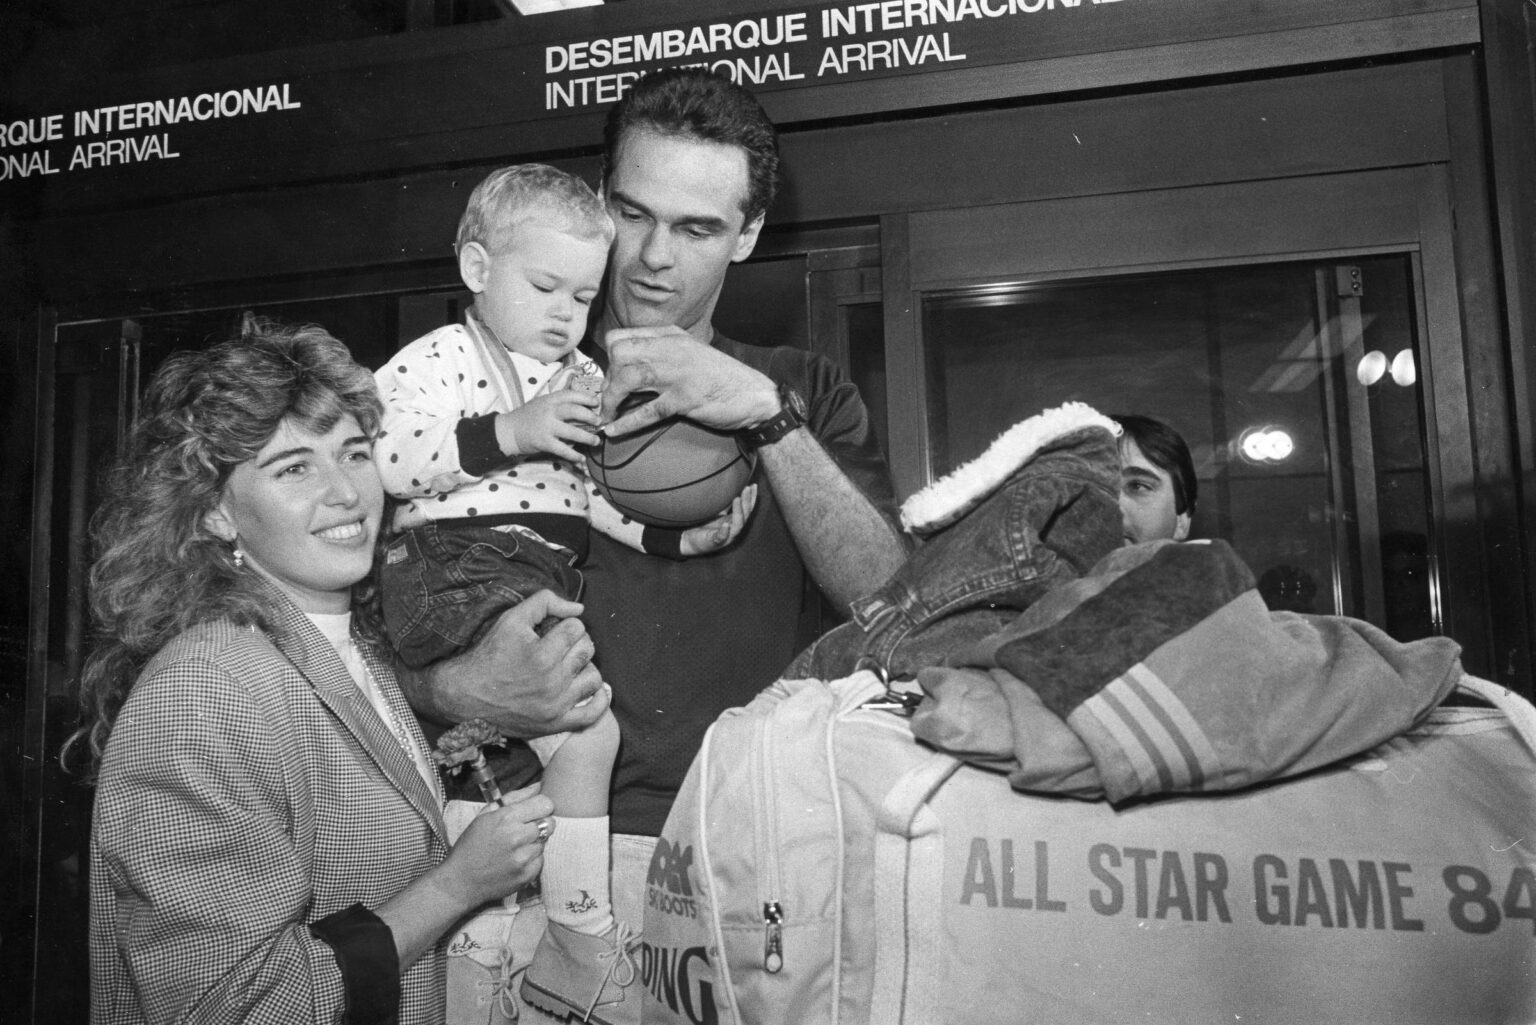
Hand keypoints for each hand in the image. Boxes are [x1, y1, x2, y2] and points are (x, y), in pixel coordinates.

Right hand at [412, 591, 606, 737]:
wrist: (467, 695)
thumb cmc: (490, 654)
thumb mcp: (511, 619)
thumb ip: (545, 602)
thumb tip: (578, 608)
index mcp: (540, 654)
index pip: (577, 628)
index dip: (566, 624)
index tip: (554, 631)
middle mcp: (550, 682)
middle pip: (586, 650)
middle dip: (576, 642)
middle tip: (560, 646)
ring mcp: (555, 706)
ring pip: (593, 677)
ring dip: (584, 667)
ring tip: (568, 666)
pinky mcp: (555, 724)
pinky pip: (592, 714)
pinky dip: (599, 700)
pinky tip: (590, 689)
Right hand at [439, 790, 555, 906]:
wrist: (460, 882)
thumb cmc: (471, 846)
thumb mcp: (485, 815)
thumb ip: (515, 798)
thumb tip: (539, 786)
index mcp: (506, 818)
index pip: (545, 803)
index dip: (540, 806)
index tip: (533, 812)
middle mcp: (517, 837)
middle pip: (550, 822)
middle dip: (540, 824)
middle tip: (523, 831)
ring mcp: (523, 858)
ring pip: (545, 842)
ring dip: (534, 843)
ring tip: (514, 848)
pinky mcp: (527, 875)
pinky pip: (541, 860)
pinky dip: (531, 860)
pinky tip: (514, 861)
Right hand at [495, 389, 601, 461]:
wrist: (509, 430)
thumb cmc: (530, 416)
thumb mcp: (544, 404)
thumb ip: (561, 405)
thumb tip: (585, 411)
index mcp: (550, 399)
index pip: (571, 395)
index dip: (586, 398)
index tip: (597, 403)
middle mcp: (549, 411)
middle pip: (574, 411)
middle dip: (590, 416)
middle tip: (599, 422)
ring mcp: (546, 427)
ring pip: (572, 432)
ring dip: (587, 437)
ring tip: (596, 441)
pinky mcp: (544, 442)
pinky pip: (563, 450)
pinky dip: (574, 455)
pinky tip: (581, 458)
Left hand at [601, 325, 779, 435]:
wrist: (754, 395)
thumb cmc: (721, 378)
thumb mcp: (690, 353)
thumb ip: (663, 353)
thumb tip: (628, 368)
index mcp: (670, 335)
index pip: (620, 338)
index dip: (608, 359)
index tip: (610, 378)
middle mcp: (671, 349)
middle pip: (618, 354)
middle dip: (607, 378)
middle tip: (611, 399)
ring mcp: (677, 372)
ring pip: (627, 378)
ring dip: (611, 400)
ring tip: (607, 416)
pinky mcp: (684, 398)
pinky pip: (646, 411)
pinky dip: (625, 423)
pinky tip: (613, 431)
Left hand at [679, 484, 757, 556]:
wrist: (690, 540)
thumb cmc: (703, 525)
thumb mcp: (716, 512)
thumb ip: (723, 504)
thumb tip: (728, 487)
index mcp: (734, 522)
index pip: (747, 509)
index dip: (752, 498)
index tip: (754, 486)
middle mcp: (733, 530)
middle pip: (745, 516)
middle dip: (746, 502)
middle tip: (746, 489)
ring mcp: (725, 537)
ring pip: (737, 526)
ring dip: (738, 512)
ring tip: (737, 499)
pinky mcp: (714, 543)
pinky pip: (721, 538)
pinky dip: (724, 532)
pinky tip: (726, 525)